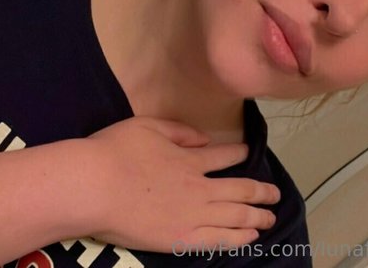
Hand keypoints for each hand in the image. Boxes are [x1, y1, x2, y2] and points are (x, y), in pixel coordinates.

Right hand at [85, 116, 279, 251]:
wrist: (93, 186)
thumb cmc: (116, 152)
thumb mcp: (148, 126)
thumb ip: (180, 131)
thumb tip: (204, 138)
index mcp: (189, 159)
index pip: (224, 156)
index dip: (239, 153)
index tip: (248, 153)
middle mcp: (198, 187)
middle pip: (239, 190)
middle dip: (261, 192)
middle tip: (275, 194)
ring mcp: (191, 215)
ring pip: (235, 217)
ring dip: (257, 217)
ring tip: (271, 218)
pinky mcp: (179, 239)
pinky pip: (218, 240)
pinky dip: (238, 238)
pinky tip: (251, 238)